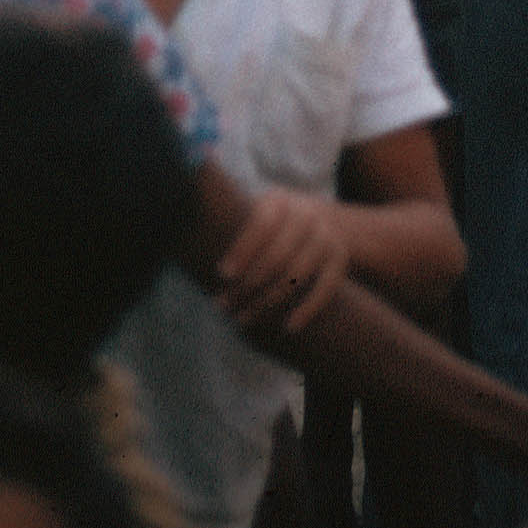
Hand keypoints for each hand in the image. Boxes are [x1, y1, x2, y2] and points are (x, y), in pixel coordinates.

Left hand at [214, 186, 349, 334]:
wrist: (322, 221)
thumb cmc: (270, 227)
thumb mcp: (255, 213)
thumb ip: (233, 225)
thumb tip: (188, 239)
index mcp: (280, 200)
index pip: (262, 223)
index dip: (243, 249)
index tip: (222, 275)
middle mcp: (307, 214)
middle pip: (278, 255)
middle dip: (249, 285)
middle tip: (224, 307)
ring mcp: (326, 236)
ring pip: (298, 274)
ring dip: (268, 302)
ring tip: (243, 320)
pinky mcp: (340, 259)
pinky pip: (326, 288)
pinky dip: (307, 309)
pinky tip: (287, 327)